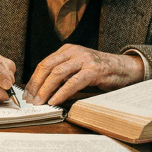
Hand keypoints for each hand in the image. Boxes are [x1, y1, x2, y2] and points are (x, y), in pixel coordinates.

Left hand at [23, 45, 143, 105]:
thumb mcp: (78, 67)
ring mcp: (84, 59)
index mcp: (68, 49)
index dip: (34, 78)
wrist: (124, 68)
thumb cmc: (100, 71)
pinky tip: (54, 101)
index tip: (27, 93)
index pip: (44, 63)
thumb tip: (42, 89)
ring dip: (45, 89)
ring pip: (57, 74)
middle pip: (47, 67)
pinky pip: (73, 82)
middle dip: (36, 84)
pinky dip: (61, 93)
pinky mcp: (94, 70)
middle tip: (30, 100)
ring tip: (39, 102)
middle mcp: (74, 51)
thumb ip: (64, 73)